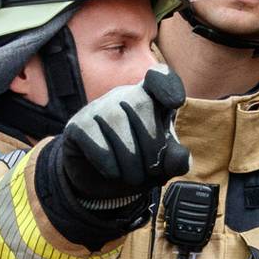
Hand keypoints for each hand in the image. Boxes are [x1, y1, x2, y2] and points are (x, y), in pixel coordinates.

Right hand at [61, 70, 190, 206]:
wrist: (96, 181)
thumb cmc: (134, 165)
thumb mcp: (160, 165)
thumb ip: (175, 161)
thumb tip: (181, 158)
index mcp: (151, 99)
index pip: (159, 77)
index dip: (167, 85)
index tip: (175, 103)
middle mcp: (124, 96)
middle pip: (143, 106)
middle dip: (152, 148)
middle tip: (150, 172)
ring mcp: (98, 108)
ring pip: (118, 125)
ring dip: (131, 163)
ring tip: (132, 177)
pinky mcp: (78, 125)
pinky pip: (97, 143)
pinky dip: (110, 165)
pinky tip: (112, 172)